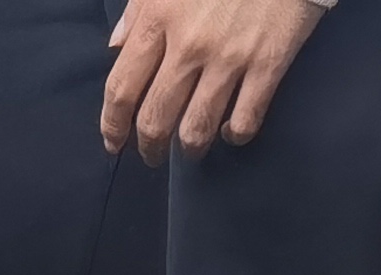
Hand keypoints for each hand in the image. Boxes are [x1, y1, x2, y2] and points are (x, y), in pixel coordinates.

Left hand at [101, 0, 326, 151]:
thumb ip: (138, 11)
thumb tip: (117, 48)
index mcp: (158, 18)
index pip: (121, 89)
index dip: (113, 125)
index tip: (114, 142)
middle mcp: (188, 45)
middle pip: (155, 118)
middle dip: (149, 148)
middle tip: (152, 155)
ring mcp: (228, 57)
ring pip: (197, 129)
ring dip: (190, 148)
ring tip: (192, 149)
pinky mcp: (267, 63)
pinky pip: (246, 120)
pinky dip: (235, 134)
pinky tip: (231, 131)